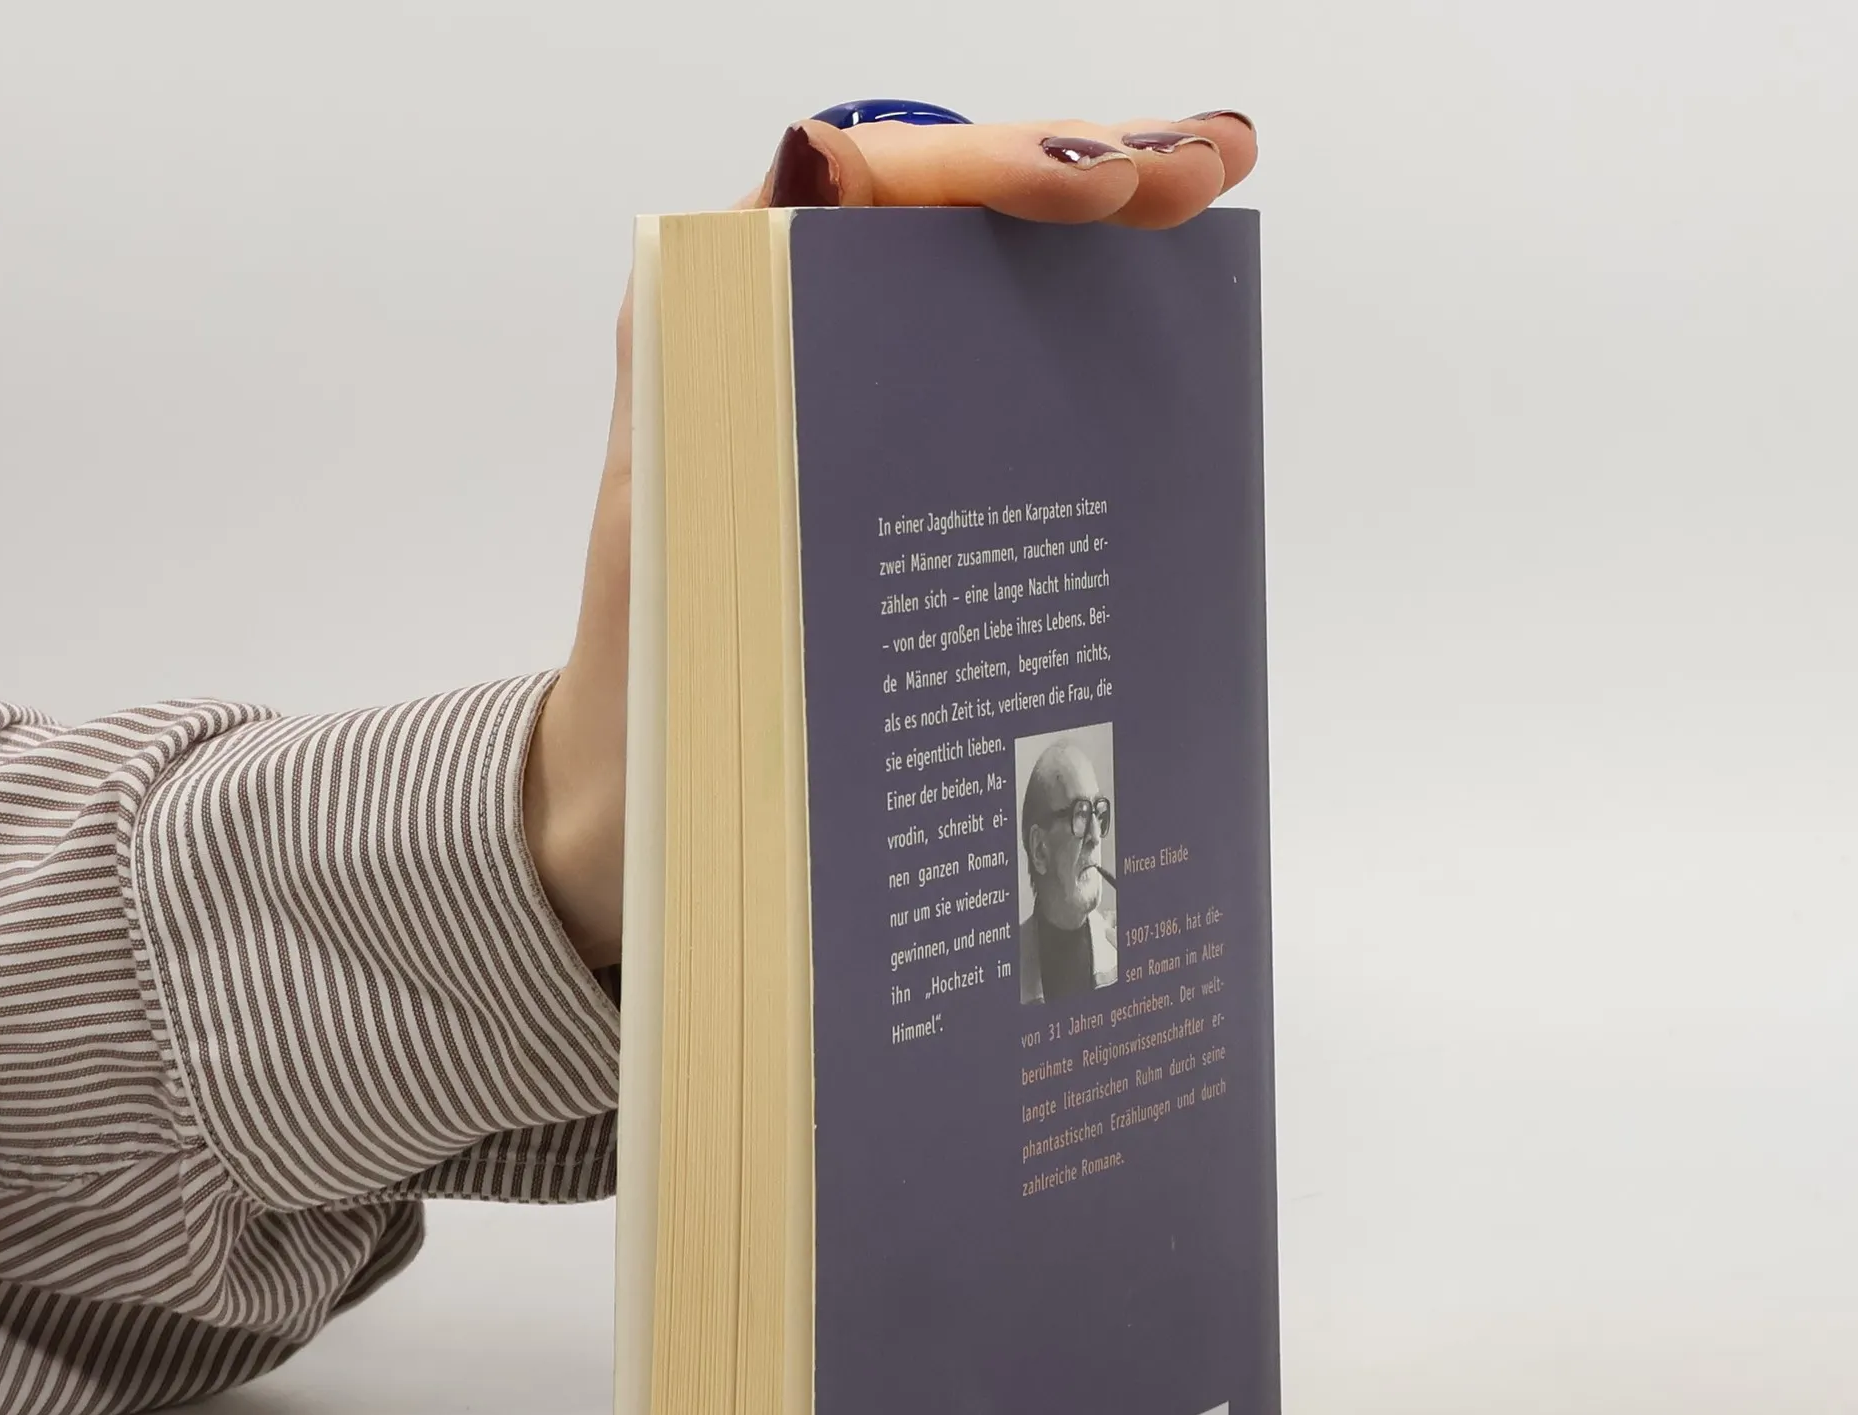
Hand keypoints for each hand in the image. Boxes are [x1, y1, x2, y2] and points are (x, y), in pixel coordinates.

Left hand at [524, 112, 1256, 969]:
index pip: (879, 184)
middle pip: (955, 225)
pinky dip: (1080, 369)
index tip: (1108, 186)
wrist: (652, 815)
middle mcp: (792, 354)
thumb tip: (817, 156)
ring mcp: (853, 424)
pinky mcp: (891, 494)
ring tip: (1203, 203)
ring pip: (989, 304)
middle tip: (1212, 163)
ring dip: (1102, 259)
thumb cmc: (646, 687)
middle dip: (1091, 175)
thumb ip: (711, 337)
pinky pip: (993, 406)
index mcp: (726, 330)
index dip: (1001, 166)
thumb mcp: (669, 505)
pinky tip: (1162, 354)